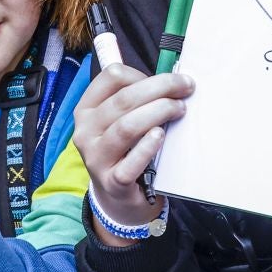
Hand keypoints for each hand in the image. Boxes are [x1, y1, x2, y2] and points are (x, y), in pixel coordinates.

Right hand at [72, 63, 193, 239]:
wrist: (117, 197)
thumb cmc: (124, 150)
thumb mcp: (118, 121)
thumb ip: (135, 100)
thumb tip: (172, 79)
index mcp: (86, 109)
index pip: (111, 77)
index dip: (142, 74)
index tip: (167, 82)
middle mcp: (85, 131)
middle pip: (123, 99)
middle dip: (160, 88)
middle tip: (186, 88)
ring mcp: (96, 158)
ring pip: (127, 126)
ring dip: (158, 112)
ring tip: (180, 109)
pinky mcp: (112, 182)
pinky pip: (131, 162)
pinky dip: (148, 147)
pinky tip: (161, 136)